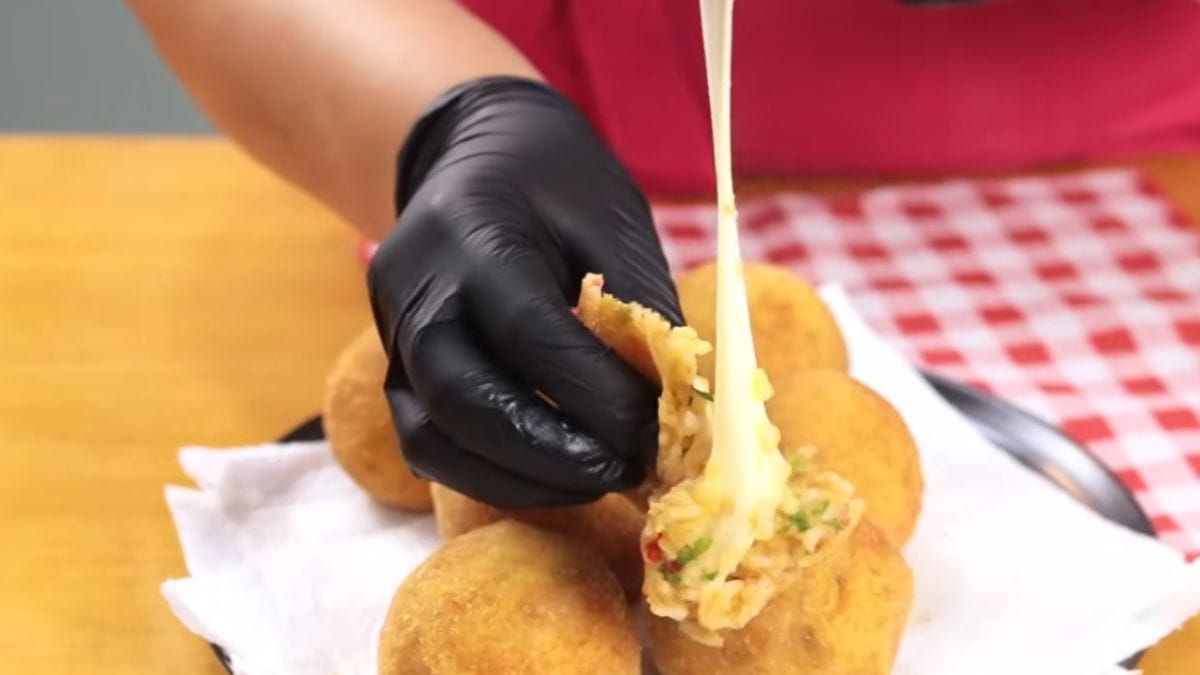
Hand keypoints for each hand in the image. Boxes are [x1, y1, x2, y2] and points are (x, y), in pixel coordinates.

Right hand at [369, 77, 681, 507]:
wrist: (473, 156)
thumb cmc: (557, 184)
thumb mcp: (612, 224)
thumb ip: (639, 316)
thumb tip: (675, 415)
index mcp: (471, 236)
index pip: (530, 336)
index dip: (596, 397)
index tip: (660, 437)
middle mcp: (415, 292)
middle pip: (464, 402)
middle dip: (552, 455)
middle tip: (628, 473)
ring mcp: (392, 337)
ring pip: (434, 439)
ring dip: (520, 479)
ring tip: (596, 483)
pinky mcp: (394, 371)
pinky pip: (428, 442)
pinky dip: (490, 474)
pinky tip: (553, 476)